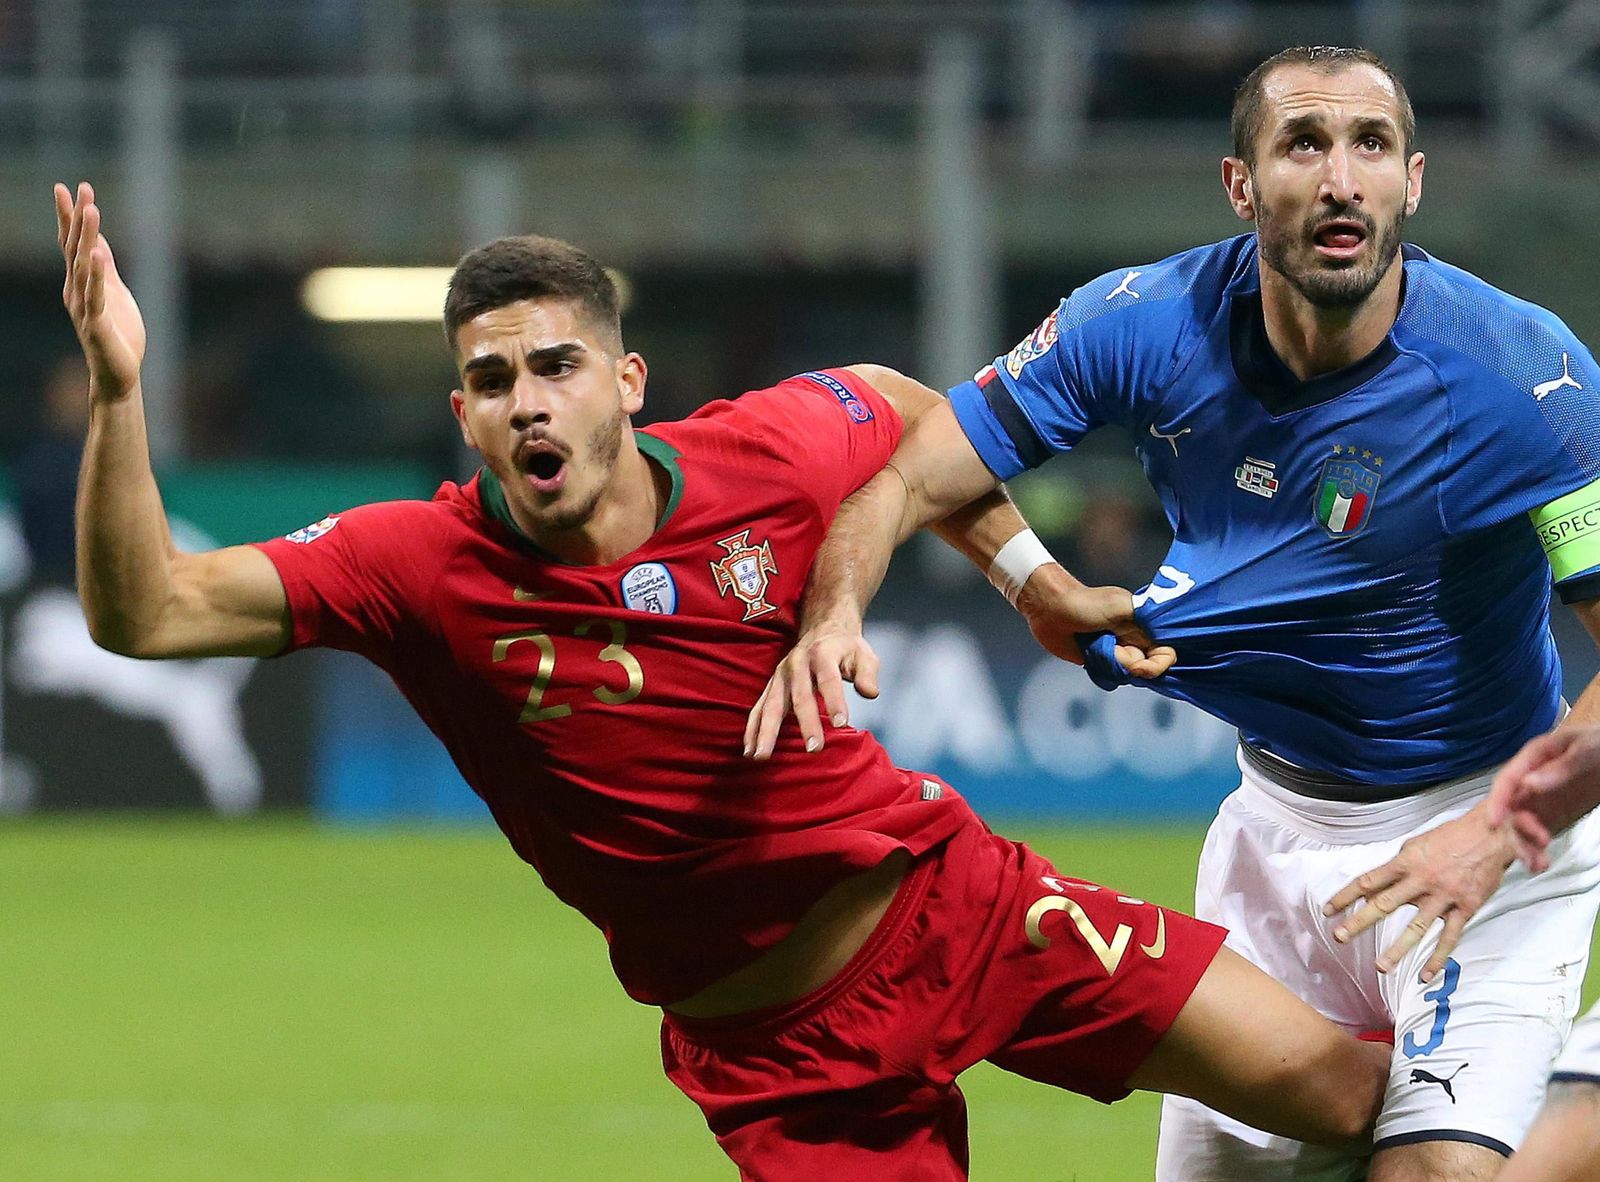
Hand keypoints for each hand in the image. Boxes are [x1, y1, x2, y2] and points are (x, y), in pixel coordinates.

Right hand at [55, 181, 145, 400]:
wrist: (119, 375)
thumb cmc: (118, 334)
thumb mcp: (114, 293)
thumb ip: (105, 268)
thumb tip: (97, 241)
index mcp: (80, 283)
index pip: (72, 244)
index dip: (71, 216)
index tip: (69, 188)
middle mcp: (76, 291)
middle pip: (75, 248)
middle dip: (77, 218)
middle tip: (81, 189)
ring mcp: (85, 307)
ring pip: (83, 266)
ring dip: (87, 237)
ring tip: (92, 211)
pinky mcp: (97, 324)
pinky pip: (96, 295)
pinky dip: (97, 275)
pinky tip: (97, 255)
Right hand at [744, 619, 878, 759]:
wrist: (822, 629)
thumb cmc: (845, 647)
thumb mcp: (863, 653)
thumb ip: (868, 673)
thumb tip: (870, 693)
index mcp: (822, 654)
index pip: (829, 679)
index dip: (835, 701)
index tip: (841, 724)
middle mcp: (797, 664)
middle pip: (800, 696)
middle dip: (806, 723)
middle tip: (814, 749)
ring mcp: (780, 675)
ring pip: (771, 704)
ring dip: (766, 731)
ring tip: (762, 756)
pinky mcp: (772, 686)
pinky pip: (759, 708)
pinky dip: (753, 729)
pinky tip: (749, 749)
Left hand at [1016, 566, 1175, 676]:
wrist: (1050, 610)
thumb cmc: (1084, 603)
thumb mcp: (1120, 606)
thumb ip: (1145, 621)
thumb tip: (1162, 642)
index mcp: (1145, 625)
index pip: (1166, 653)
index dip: (1156, 664)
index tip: (1139, 665)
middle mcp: (1134, 640)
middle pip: (1147, 668)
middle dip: (1129, 664)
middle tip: (1111, 650)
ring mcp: (1117, 652)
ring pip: (1127, 674)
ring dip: (1113, 666)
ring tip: (1097, 647)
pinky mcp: (1101, 661)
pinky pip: (1111, 677)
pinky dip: (1103, 672)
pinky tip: (1092, 656)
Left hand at [1322, 801, 1514, 981]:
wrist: (1492, 835)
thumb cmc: (1452, 837)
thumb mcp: (1416, 844)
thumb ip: (1397, 865)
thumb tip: (1375, 884)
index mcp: (1406, 862)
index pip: (1368, 881)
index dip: (1346, 896)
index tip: (1328, 910)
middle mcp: (1422, 880)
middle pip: (1385, 904)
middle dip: (1360, 922)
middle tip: (1340, 937)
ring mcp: (1444, 896)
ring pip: (1417, 927)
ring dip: (1398, 949)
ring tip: (1381, 966)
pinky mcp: (1465, 908)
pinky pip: (1449, 938)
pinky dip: (1438, 958)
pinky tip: (1426, 975)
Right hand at [1487, 727, 1599, 873]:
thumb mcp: (1585, 750)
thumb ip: (1559, 768)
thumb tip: (1528, 784)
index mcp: (1532, 759)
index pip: (1506, 781)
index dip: (1497, 801)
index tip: (1494, 823)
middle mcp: (1529, 781)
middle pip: (1511, 808)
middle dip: (1518, 829)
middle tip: (1541, 842)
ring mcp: (1540, 800)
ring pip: (1521, 825)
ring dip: (1525, 845)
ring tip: (1538, 864)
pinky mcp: (1552, 815)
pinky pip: (1537, 834)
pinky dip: (1536, 850)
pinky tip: (1541, 863)